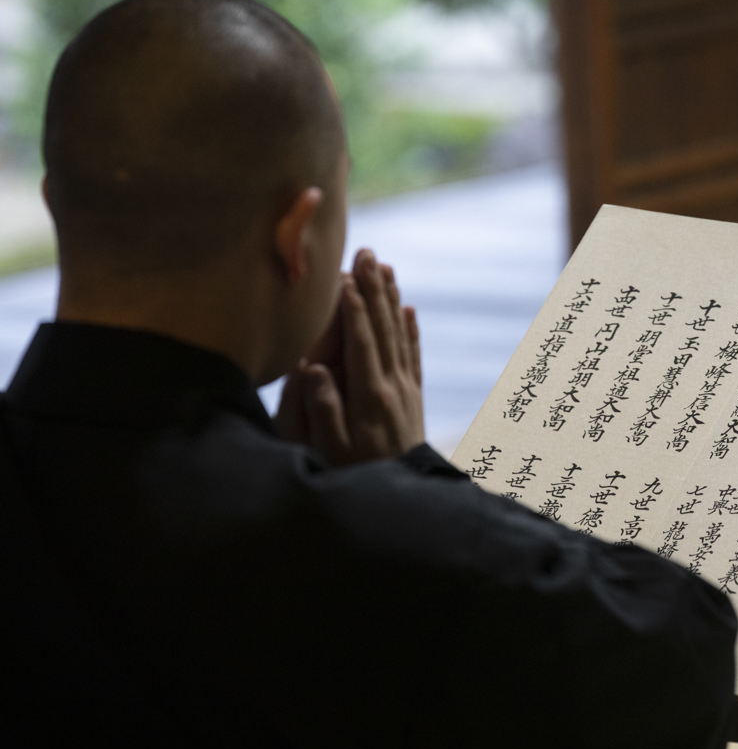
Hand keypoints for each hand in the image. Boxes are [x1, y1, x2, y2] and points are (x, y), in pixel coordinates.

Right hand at [276, 249, 424, 464]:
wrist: (399, 495)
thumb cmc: (355, 475)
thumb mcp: (331, 450)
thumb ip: (322, 409)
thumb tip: (311, 368)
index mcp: (370, 396)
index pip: (362, 344)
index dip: (354, 310)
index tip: (347, 278)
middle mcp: (393, 387)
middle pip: (384, 329)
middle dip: (374, 289)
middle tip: (368, 253)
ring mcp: (406, 390)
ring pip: (400, 335)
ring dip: (391, 299)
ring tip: (385, 267)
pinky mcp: (413, 397)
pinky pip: (412, 354)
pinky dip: (410, 329)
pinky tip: (408, 307)